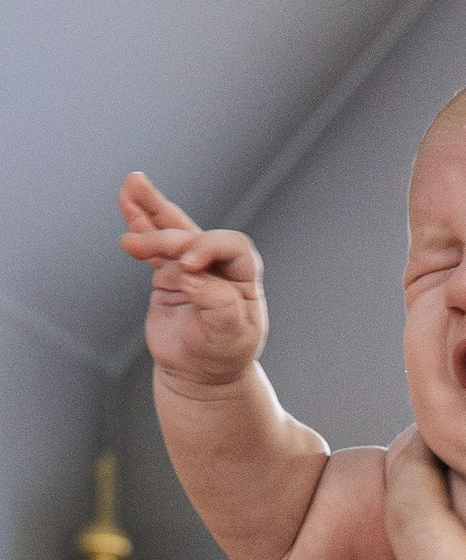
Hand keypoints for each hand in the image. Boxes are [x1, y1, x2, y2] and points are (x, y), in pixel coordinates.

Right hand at [120, 170, 266, 388]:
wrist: (200, 375)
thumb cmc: (223, 356)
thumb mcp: (230, 337)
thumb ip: (217, 305)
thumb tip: (188, 274)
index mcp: (244, 277)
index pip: (231, 246)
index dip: (209, 247)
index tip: (187, 267)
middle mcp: (218, 266)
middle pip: (195, 233)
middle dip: (167, 232)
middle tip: (139, 244)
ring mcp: (191, 267)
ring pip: (172, 231)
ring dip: (152, 208)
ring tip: (132, 184)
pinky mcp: (168, 274)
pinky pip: (153, 247)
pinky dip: (140, 226)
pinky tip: (127, 203)